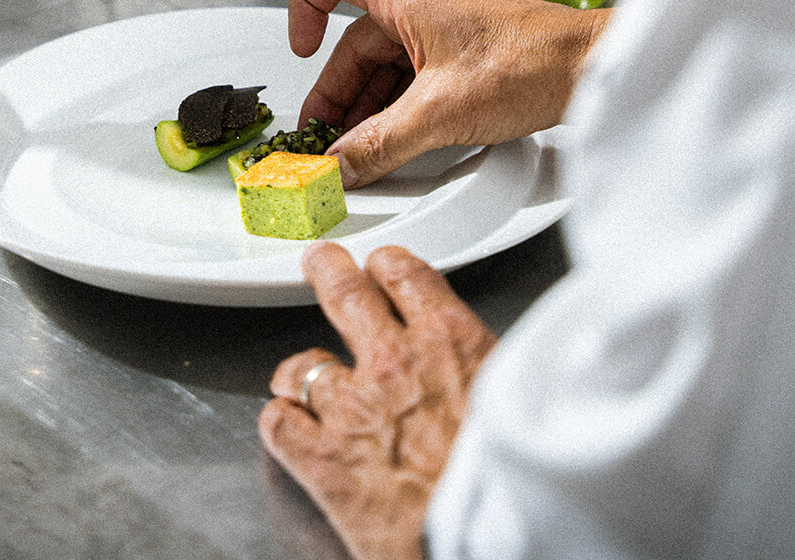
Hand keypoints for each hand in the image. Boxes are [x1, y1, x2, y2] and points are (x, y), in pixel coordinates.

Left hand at [260, 242, 496, 559]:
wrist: (494, 538)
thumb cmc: (515, 478)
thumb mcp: (513, 392)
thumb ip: (481, 363)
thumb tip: (479, 359)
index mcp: (449, 339)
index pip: (404, 274)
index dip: (385, 267)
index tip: (381, 266)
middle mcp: (394, 362)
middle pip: (344, 293)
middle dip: (328, 270)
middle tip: (320, 262)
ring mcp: (352, 409)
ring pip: (302, 364)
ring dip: (299, 368)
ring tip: (298, 372)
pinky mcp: (325, 461)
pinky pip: (279, 425)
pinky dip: (281, 421)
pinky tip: (288, 425)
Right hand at [289, 0, 608, 186]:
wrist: (593, 67)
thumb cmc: (532, 65)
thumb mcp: (440, 114)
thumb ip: (380, 143)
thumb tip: (338, 166)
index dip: (305, 3)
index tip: (300, 48)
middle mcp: (424, 1)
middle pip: (358, 37)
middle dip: (337, 89)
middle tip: (326, 136)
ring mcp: (447, 23)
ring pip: (388, 58)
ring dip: (368, 101)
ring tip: (357, 146)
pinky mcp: (468, 47)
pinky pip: (416, 69)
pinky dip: (398, 101)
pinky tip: (397, 137)